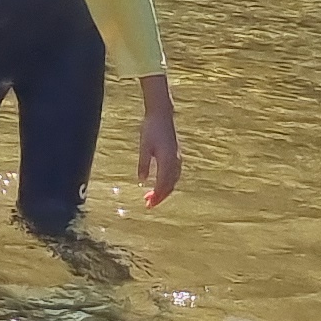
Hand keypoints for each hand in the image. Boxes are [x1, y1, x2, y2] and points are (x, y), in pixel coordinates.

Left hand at [136, 75, 182, 205]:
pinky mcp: (176, 155)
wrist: (162, 114)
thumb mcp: (144, 146)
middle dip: (160, 196)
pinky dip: (168, 182)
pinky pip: (175, 174)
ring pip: (173, 180)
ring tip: (152, 197)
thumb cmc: (151, 128)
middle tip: (148, 204)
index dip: (157, 196)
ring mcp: (177, 158)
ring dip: (164, 190)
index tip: (148, 205)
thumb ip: (144, 163)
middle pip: (170, 185)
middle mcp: (175, 161)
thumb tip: (142, 181)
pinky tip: (160, 184)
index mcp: (167, 160)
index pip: (163, 184)